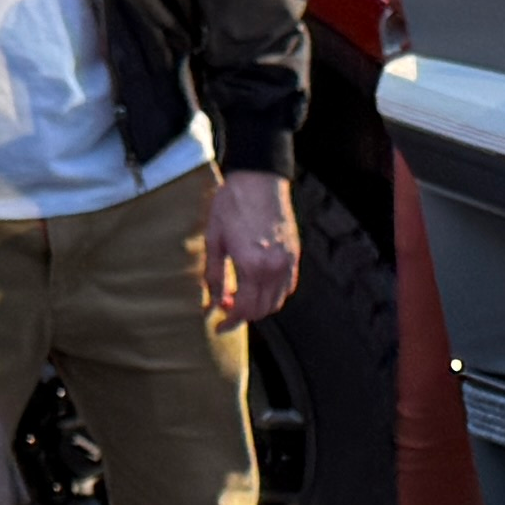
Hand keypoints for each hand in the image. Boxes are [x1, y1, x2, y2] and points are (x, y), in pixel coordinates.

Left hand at [191, 165, 299, 327]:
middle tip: (224, 308)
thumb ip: (213, 275)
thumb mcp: (214, 240)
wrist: (258, 178)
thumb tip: (210, 302)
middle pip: (261, 310)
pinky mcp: (294, 254)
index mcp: (252, 265)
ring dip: (258, 307)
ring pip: (277, 302)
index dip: (230, 321)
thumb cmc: (232, 204)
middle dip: (242, 315)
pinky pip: (287, 287)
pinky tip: (257, 285)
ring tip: (239, 296)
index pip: (243, 308)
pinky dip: (273, 295)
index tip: (218, 326)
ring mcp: (288, 261)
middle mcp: (274, 267)